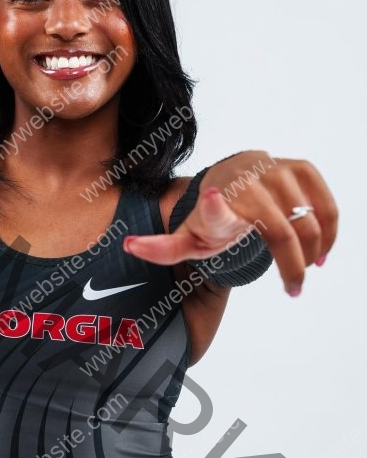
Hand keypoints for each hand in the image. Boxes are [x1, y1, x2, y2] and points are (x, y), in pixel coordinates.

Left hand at [123, 151, 337, 294]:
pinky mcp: (299, 168)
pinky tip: (322, 252)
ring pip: (306, 221)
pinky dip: (329, 230)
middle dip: (291, 265)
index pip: (214, 207)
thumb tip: (127, 246)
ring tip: (306, 272)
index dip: (215, 205)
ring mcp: (274, 171)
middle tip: (294, 290)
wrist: (229, 177)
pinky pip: (324, 204)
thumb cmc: (208, 219)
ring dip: (312, 252)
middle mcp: (246, 184)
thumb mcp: (186, 239)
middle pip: (278, 231)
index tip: (214, 196)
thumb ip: (161, 250)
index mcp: (215, 205)